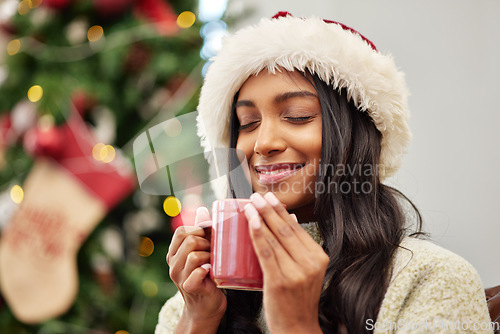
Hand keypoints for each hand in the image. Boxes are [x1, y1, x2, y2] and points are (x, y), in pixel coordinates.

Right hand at [166, 207, 226, 329]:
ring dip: (210, 256)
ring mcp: (179, 276)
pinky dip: (207, 270)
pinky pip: (197, 272)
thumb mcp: (202, 251)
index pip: (182, 230)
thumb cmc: (206, 276)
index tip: (209, 237)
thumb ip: (200, 232)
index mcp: (174, 252)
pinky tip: (211, 272)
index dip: (199, 230)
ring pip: (194, 255)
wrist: (205, 306)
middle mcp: (173, 263)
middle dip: (207, 242)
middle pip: (190, 240)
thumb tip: (202, 209)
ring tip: (214, 263)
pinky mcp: (188, 287)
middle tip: (214, 252)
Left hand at [244, 192, 327, 333]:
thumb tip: (290, 218)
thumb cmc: (297, 299)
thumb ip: (299, 247)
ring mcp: (296, 273)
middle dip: (269, 210)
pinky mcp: (279, 282)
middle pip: (286, 230)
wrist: (297, 328)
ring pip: (275, 239)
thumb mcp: (306, 271)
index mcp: (319, 257)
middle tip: (257, 196)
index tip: (269, 198)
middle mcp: (310, 263)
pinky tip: (250, 224)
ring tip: (250, 205)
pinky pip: (266, 253)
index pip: (297, 228)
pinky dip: (257, 236)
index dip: (281, 211)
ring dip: (260, 218)